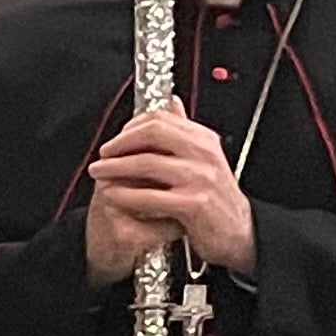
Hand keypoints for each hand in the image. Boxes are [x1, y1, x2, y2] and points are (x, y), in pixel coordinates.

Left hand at [84, 109, 253, 283]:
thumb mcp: (203, 159)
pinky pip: (150, 195)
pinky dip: (125, 194)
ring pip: (147, 162)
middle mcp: (204, 154)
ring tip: (98, 173)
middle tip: (103, 154)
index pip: (162, 118)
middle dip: (120, 143)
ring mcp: (201, 178)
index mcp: (204, 140)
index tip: (115, 139)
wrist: (237, 232)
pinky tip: (110, 195)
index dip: (131, 126)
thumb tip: (171, 102)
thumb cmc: (214, 197)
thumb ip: (184, 133)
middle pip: (153, 133)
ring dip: (115, 167)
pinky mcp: (194, 203)